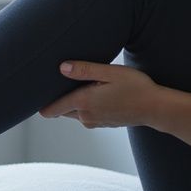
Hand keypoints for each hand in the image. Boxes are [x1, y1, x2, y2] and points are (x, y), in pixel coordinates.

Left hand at [39, 61, 161, 128]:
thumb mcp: (110, 72)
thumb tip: (61, 67)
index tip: (33, 94)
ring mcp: (93, 122)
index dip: (41, 102)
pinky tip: (96, 92)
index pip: (51, 109)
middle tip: (59, 81)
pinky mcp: (102, 123)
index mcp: (83, 102)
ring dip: (74, 100)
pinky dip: (86, 104)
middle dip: (58, 98)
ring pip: (73, 111)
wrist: (157, 108)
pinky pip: (85, 113)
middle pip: (60, 109)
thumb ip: (84, 70)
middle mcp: (85, 116)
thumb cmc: (136, 87)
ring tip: (83, 83)